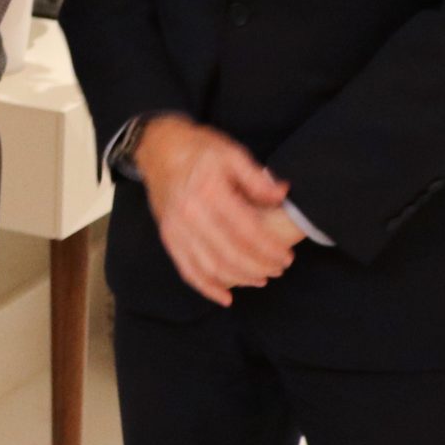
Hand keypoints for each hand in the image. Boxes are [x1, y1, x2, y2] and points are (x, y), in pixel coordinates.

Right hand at [130, 116, 299, 305]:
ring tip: (260, 279)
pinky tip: (226, 297)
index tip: (286, 256)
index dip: (269, 249)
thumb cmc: (198, 149)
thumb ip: (257, 178)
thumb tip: (283, 194)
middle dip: (259, 267)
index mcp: (209, 191)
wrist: (157, 148)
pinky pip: (187, 270)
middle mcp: (190, 214)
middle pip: (230, 254)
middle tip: (278, 269)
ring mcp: (176, 228)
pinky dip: (207, 287)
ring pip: (210, 266)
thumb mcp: (231, 153)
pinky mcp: (168, 238)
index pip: (246, 231)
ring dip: (238, 279)